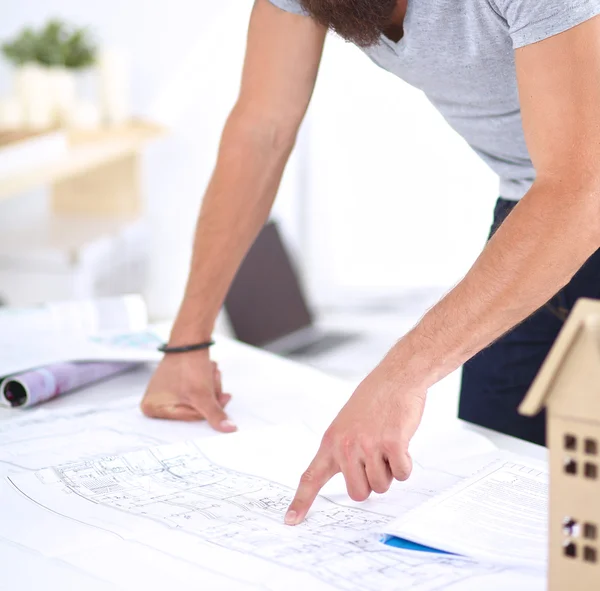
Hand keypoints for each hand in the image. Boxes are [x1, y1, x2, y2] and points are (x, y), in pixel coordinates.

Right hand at [141, 351, 236, 432]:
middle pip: (193, 411)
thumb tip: (228, 429)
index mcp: (151, 409)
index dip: (209, 407)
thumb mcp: (203, 395)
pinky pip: (194, 393)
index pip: (189, 419)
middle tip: (213, 381)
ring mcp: (162, 393)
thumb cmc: (188, 364)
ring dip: (210, 389)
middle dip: (210, 396)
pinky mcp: (172, 385)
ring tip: (209, 374)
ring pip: (197, 402)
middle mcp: (153, 403)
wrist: (191, 339)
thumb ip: (215, 415)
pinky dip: (205, 385)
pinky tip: (208, 373)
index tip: (222, 397)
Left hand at [285, 361, 425, 524]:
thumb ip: (343, 451)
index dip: (301, 501)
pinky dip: (406, 464)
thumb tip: (352, 480)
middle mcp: (346, 446)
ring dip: (390, 470)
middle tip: (377, 458)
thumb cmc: (372, 401)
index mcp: (331, 442)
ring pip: (382, 485)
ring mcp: (368, 445)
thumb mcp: (346, 424)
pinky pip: (402, 474)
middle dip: (371, 483)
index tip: (290, 521)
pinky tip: (402, 442)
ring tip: (387, 443)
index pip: (311, 477)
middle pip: (359, 493)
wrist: (395, 378)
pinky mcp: (392, 443)